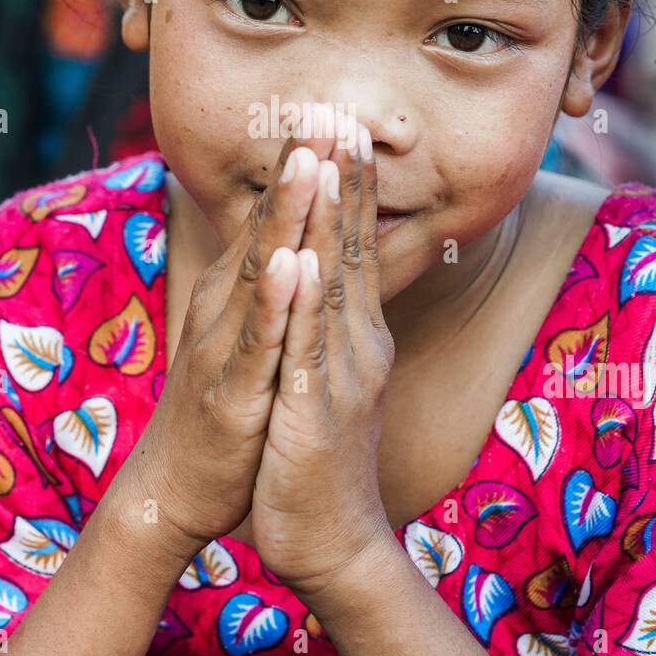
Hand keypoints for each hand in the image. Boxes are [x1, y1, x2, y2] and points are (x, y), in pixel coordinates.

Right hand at [115, 129, 332, 567]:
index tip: (331, 109)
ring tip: (307, 162)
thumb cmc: (223, 407)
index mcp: (238, 291)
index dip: (303, 164)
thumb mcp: (246, 334)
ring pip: (258, 271)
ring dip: (283, 215)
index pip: (274, 216)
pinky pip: (254, 341)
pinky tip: (288, 264)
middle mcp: (225, 305)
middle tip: (323, 106)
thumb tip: (290, 237)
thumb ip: (264, 284)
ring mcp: (224, 344)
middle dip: (297, 166)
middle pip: (266, 226)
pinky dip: (271, 301)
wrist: (178, 489)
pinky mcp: (230, 391)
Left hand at [250, 123, 395, 599]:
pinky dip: (302, 302)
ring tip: (330, 157)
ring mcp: (340, 374)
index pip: (352, 246)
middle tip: (347, 113)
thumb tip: (321, 281)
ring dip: (330, 219)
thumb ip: (329, 328)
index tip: (344, 128)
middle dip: (348, 180)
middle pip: (351, 248)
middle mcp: (357, 343)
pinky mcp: (314, 411)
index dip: (350, 187)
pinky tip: (298, 259)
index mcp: (355, 334)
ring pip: (334, 284)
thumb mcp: (327, 379)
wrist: (332, 542)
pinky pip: (306, 349)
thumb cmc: (318, 458)